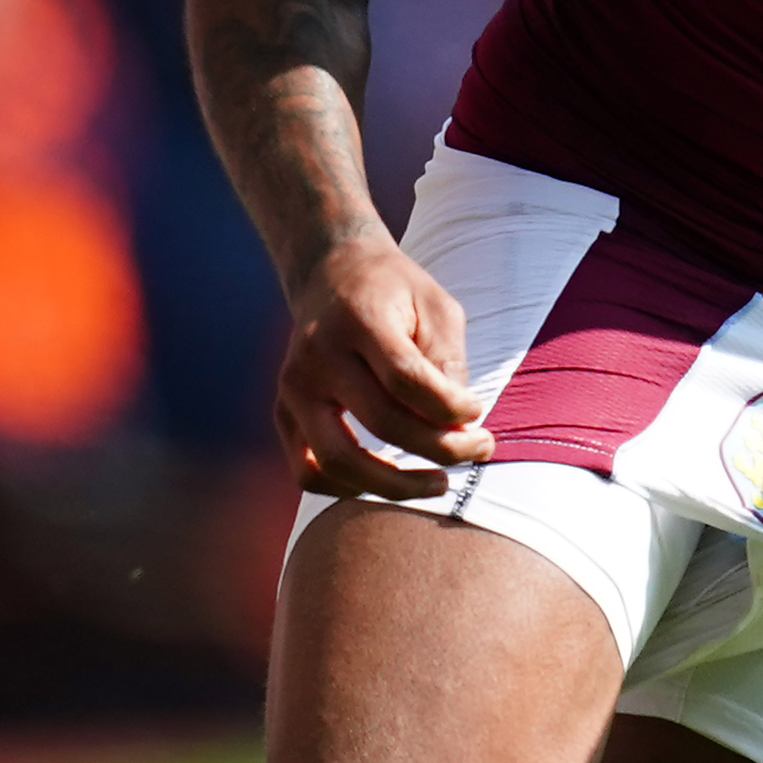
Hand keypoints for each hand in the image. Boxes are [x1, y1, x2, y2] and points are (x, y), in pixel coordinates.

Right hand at [274, 231, 490, 500]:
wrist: (331, 272)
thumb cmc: (396, 292)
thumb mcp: (436, 307)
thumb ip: (448, 362)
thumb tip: (456, 428)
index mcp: (360, 320)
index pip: (407, 380)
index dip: (452, 408)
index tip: (478, 412)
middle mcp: (318, 355)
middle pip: (382, 423)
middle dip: (441, 448)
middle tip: (479, 450)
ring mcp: (294, 387)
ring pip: (338, 461)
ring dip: (395, 486)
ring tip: (437, 484)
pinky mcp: (283, 412)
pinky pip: (307, 472)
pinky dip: (347, 490)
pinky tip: (386, 482)